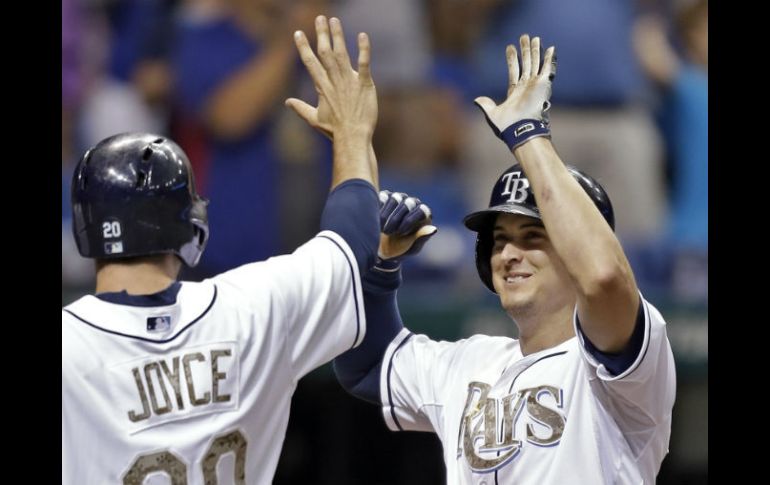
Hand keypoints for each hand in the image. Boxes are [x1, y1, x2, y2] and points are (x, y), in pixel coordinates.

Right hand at [285, 16, 376, 140]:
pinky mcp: (364, 84)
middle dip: (321, 34)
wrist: (353, 138)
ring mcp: (349, 81)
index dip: (303, 47)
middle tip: (320, 17)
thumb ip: (300, 108)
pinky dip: (364, 49)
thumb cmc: (334, 131)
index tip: (298, 33)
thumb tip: (287, 102)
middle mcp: (334, 81)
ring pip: (341, 54)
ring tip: (334, 20)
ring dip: (338, 36)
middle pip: (325, 53)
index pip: (310, 63)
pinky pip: (364, 63)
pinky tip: (363, 35)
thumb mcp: (314, 119)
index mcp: (322, 87)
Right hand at [377, 190, 437, 262]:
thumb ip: (422, 239)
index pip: (422, 210)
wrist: (381, 250)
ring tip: (382, 229)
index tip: (401, 233)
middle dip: (396, 219)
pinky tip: (375, 220)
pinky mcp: (385, 196)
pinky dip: (379, 209)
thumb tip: (434, 229)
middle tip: (388, 233)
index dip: (410, 221)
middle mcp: (413, 203)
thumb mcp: (412, 249)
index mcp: (423, 215)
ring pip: (395, 198)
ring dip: (387, 215)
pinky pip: (383, 196)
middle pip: (408, 203)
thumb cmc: (400, 249)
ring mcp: (399, 198)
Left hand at [474, 34, 555, 138]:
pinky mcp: (544, 85)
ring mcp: (536, 85)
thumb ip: (485, 105)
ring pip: (536, 63)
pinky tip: (551, 49)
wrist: (520, 130)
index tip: (510, 47)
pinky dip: (550, 59)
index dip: (512, 59)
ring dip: (536, 51)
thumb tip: (476, 100)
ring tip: (535, 38)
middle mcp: (526, 87)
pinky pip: (548, 69)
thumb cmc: (507, 126)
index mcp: (515, 92)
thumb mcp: (492, 114)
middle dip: (525, 51)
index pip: (514, 71)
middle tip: (524, 37)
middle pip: (526, 64)